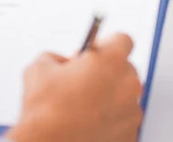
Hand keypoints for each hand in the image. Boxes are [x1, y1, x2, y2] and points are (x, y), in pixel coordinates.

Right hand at [7, 34, 142, 141]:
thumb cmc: (46, 111)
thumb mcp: (40, 66)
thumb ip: (57, 57)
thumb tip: (62, 64)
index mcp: (111, 60)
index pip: (123, 40)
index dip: (106, 45)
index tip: (93, 54)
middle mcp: (128, 84)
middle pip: (124, 69)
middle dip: (107, 72)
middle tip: (83, 82)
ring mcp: (132, 112)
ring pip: (125, 96)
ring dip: (109, 98)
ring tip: (84, 108)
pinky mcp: (130, 136)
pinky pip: (123, 121)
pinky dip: (110, 122)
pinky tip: (89, 124)